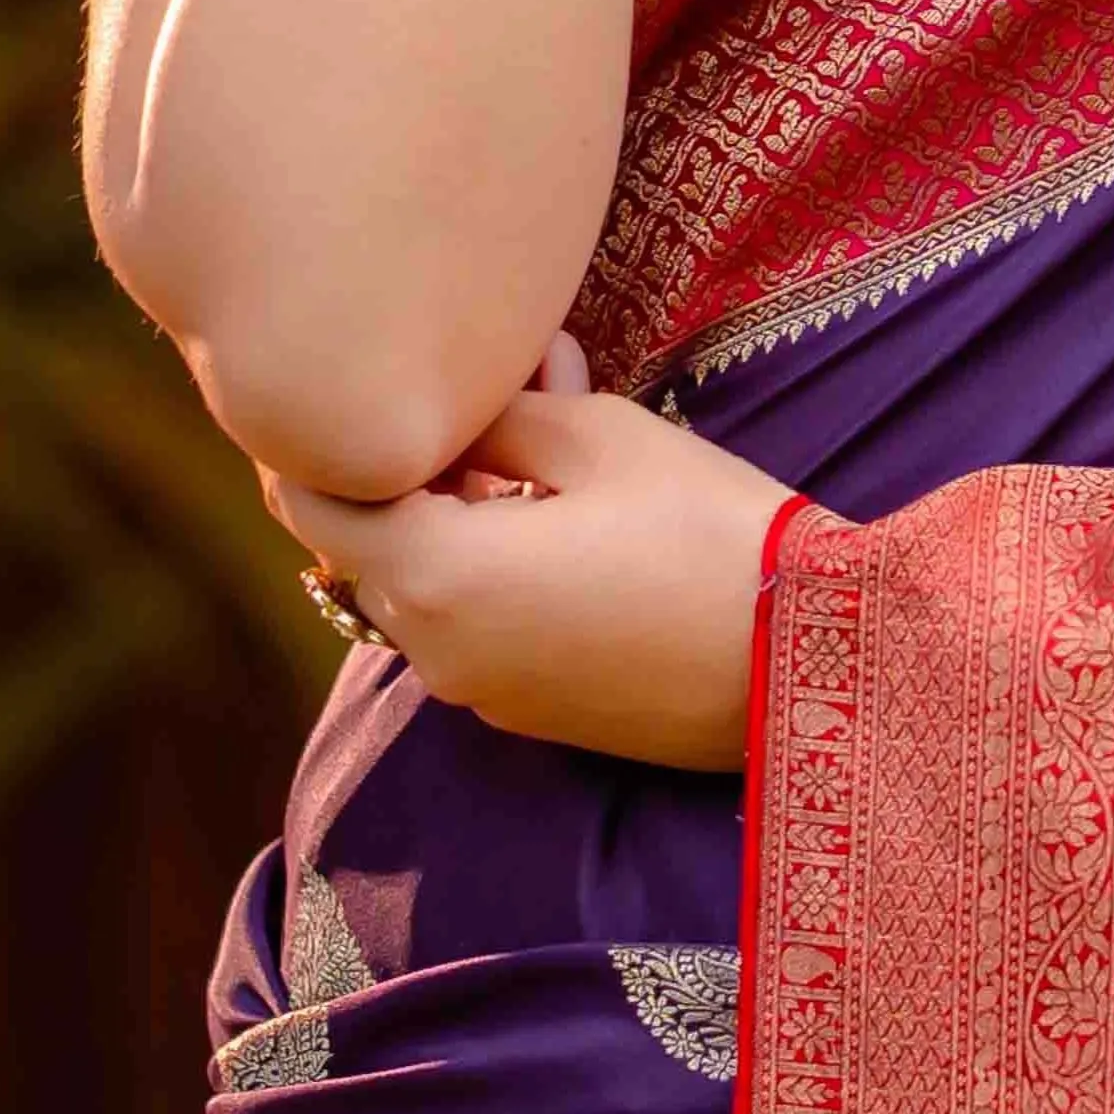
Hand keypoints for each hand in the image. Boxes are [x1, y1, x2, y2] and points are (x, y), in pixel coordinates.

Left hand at [264, 356, 792, 766]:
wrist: (802, 661)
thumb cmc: (705, 530)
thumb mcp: (600, 439)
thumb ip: (498, 418)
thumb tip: (453, 405)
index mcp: (435, 574)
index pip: (314, 508)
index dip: (311, 448)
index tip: (334, 397)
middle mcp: (436, 650)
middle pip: (366, 553)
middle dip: (401, 482)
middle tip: (462, 409)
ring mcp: (482, 694)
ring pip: (425, 594)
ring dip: (450, 529)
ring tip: (530, 456)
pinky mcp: (533, 716)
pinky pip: (475, 633)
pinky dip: (489, 579)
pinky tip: (561, 528)